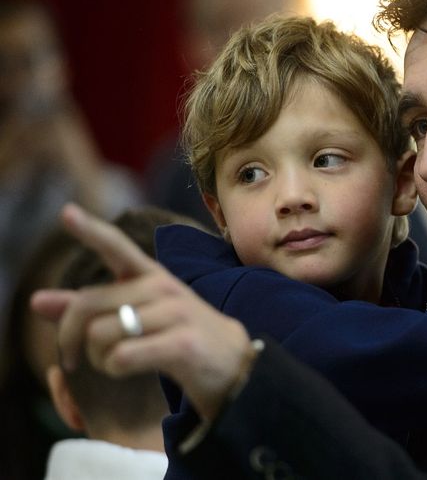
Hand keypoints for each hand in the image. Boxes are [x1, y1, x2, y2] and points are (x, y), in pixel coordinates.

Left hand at [30, 203, 252, 419]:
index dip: (89, 230)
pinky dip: (114, 369)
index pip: (116, 247)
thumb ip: (90, 308)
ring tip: (114, 363)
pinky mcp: (182, 344)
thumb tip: (36, 301)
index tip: (66, 212)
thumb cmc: (178, 337)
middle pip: (87, 304)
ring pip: (100, 334)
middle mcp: (162, 288)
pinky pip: (122, 356)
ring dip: (97, 358)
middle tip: (71, 360)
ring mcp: (175, 314)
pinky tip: (127, 371)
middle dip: (68, 337)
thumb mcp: (137, 316)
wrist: (234, 364)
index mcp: (151, 276)